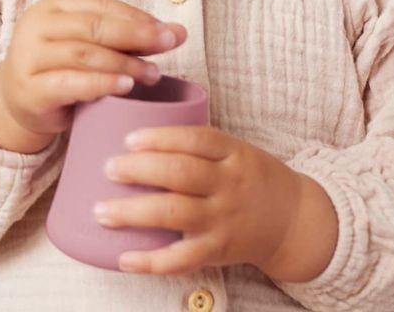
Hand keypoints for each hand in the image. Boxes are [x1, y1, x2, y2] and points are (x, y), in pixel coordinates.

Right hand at [0, 0, 186, 137]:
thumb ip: (128, 36)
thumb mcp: (89, 44)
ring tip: (152, 74)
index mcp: (53, 6)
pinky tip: (125, 87)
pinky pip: (69, 83)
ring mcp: (29, 57)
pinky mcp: (30, 90)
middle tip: (169, 44)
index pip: (100, 4)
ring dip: (123, 63)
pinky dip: (100, 84)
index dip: (136, 15)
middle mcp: (37, 26)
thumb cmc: (62, 67)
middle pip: (93, 26)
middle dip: (136, 35)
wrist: (17, 101)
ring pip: (83, 54)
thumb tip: (178, 31)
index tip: (169, 30)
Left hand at [93, 124, 302, 276]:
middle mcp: (228, 184)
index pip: (196, 139)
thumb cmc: (251, 177)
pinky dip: (151, 261)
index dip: (161, 137)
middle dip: (140, 170)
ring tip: (101, 211)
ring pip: (175, 214)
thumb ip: (196, 143)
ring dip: (134, 213)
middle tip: (108, 168)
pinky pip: (182, 259)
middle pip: (181, 173)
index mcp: (232, 152)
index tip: (128, 138)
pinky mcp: (218, 251)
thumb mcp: (235, 149)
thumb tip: (137, 131)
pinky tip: (124, 258)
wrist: (292, 220)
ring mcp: (223, 219)